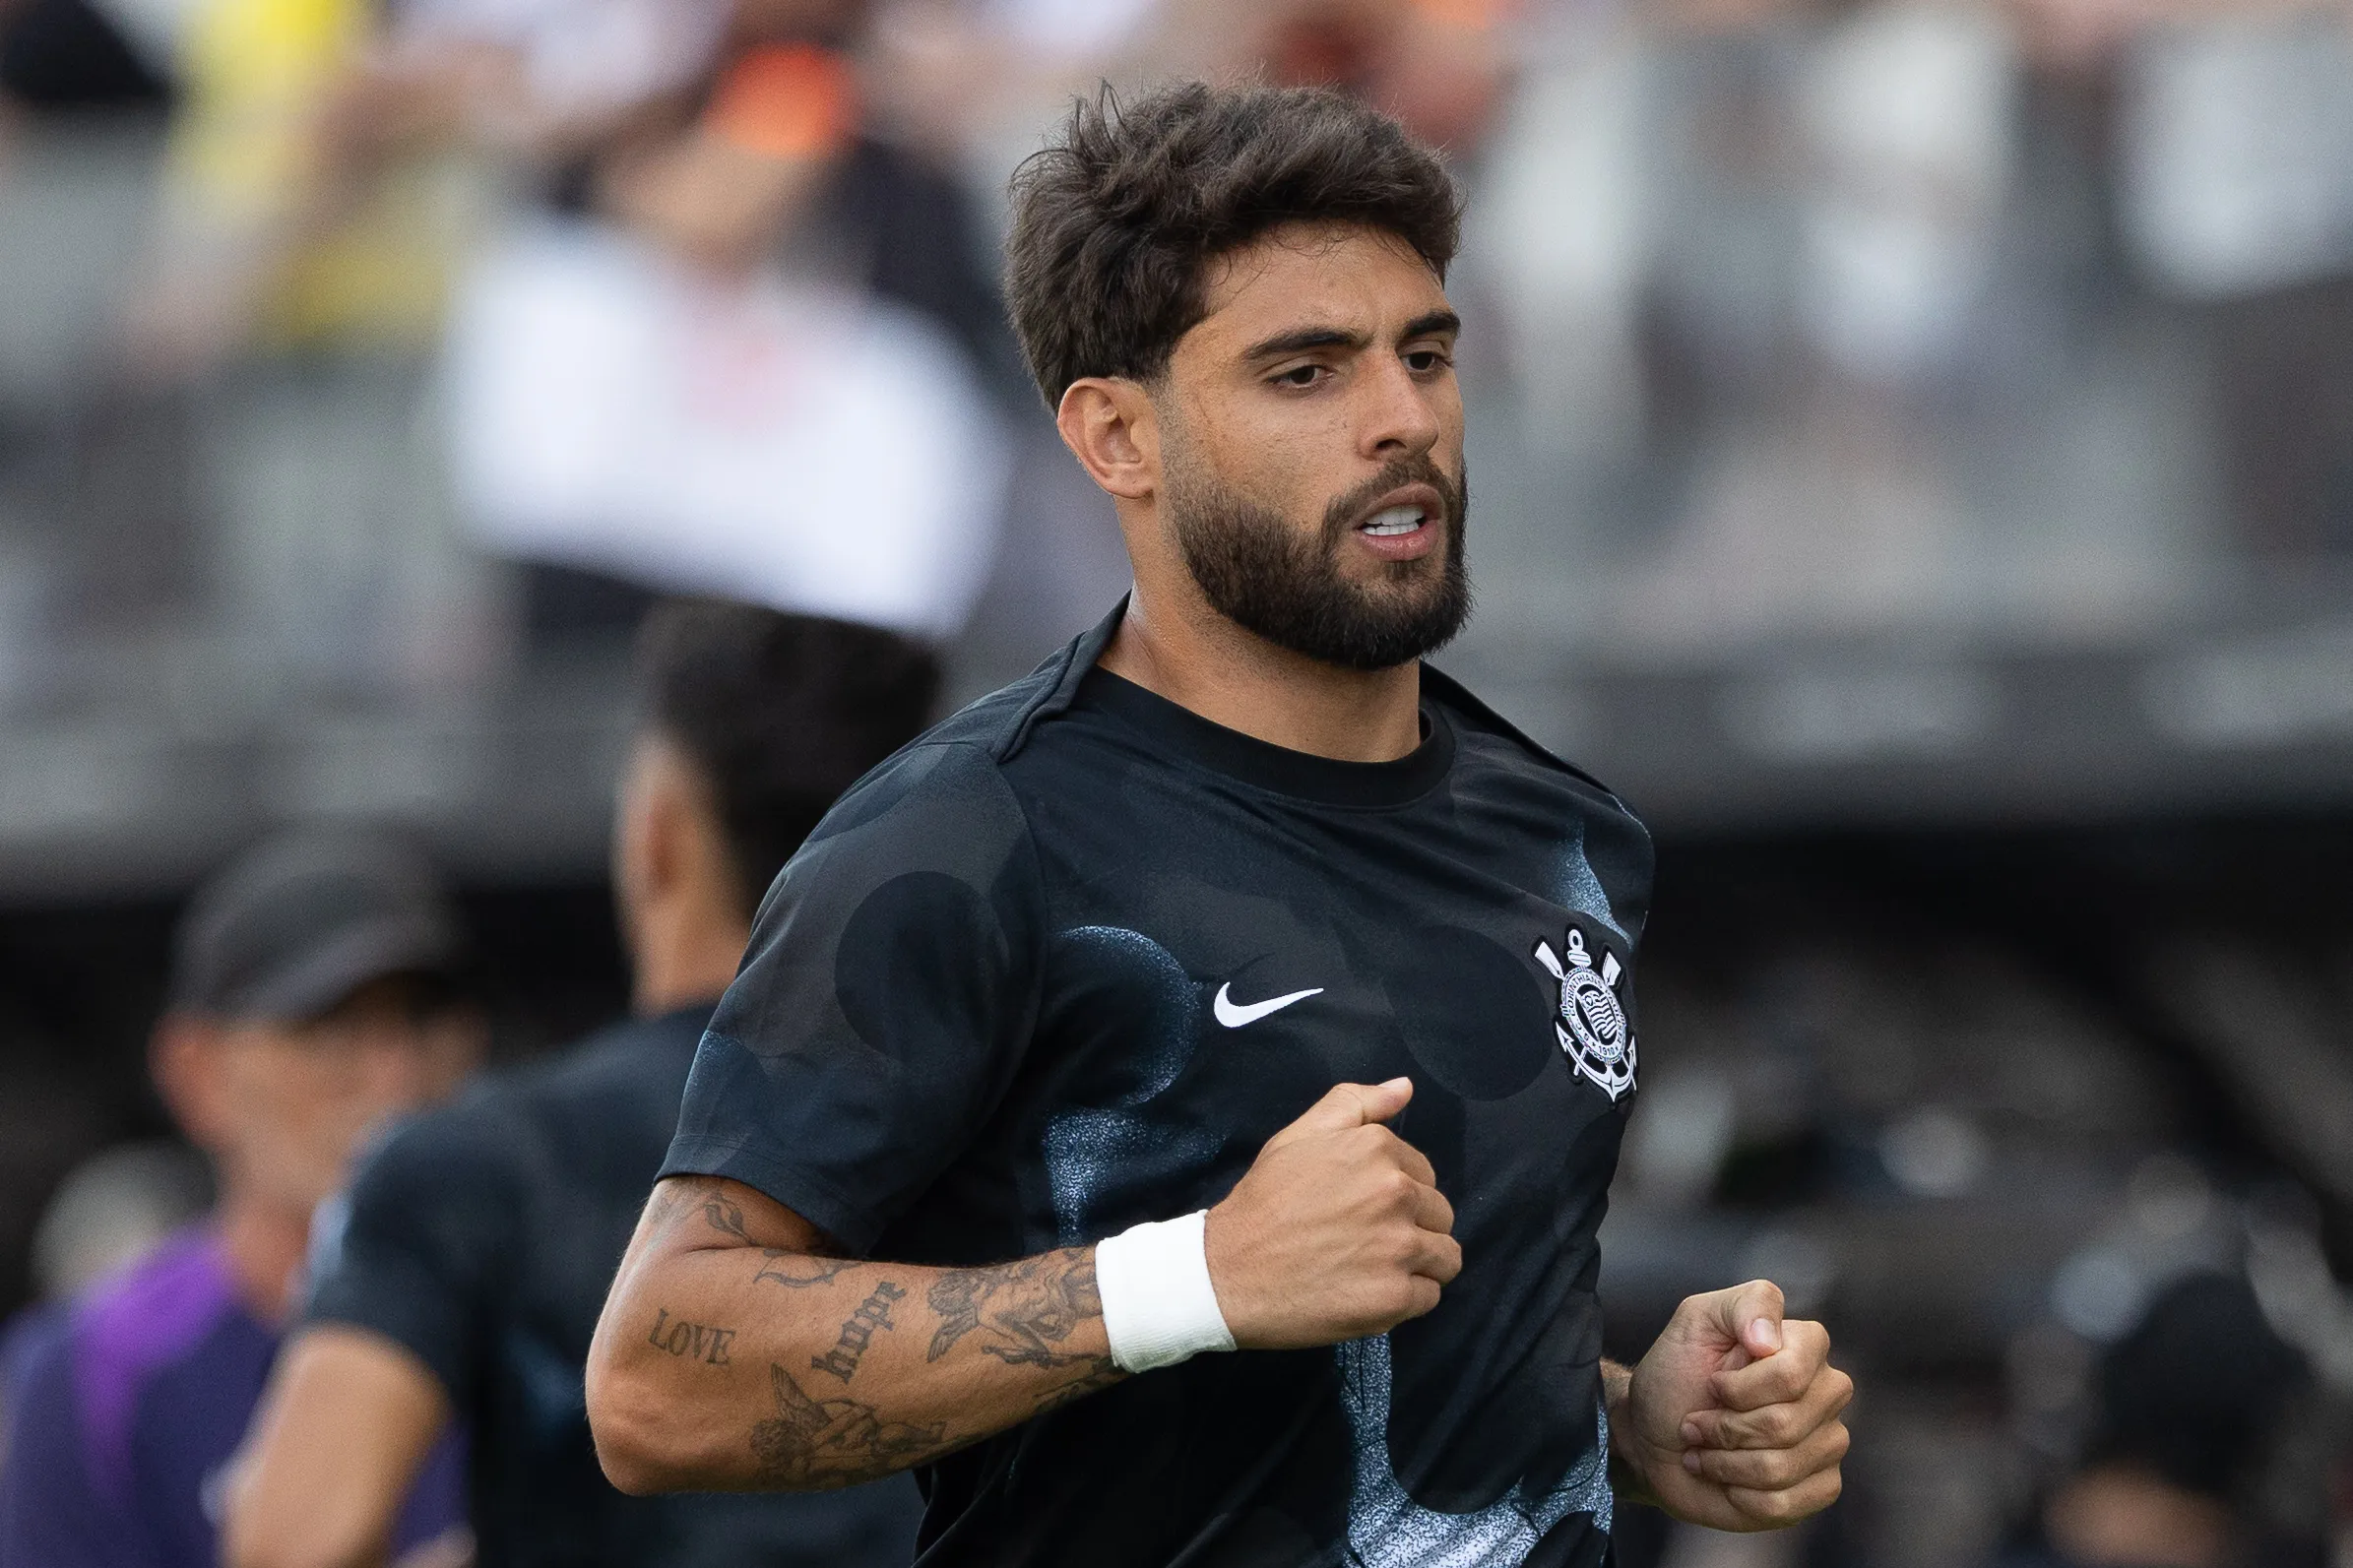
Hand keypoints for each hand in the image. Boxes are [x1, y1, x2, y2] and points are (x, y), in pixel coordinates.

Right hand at [1204, 1078, 1460, 1348]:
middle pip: (1441, 1216)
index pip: (1425, 1175)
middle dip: (1414, 1228)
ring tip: (1375, 1269)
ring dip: (1419, 1265)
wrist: (1227, 1272)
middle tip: (1367, 1241)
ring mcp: (1399, 1248)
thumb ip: (1355, 1104)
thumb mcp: (1300, 1136)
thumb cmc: (1264, 1202)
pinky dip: (1406, 1299)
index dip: (1398, 1194)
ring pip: (1446, 1258)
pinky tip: (1369, 1292)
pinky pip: (1429, 1296)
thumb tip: (1404, 1088)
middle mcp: (1397, 1194)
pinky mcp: (1394, 1298)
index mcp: (1378, 1150)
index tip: (1364, 1209)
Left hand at [1613, 1280, 1850, 1530]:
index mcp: (1806, 1346)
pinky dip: (1740, 1495)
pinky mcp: (1819, 1487)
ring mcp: (1827, 1442)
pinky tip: (1726, 1479)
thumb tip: (1770, 1340)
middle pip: (1785, 1424)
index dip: (1739, 1387)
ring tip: (1705, 1449)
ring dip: (1724, 1462)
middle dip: (1725, 1428)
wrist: (1654, 1432)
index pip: (1792, 1373)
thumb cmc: (1677, 1373)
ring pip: (1782, 1467)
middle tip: (1698, 1421)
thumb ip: (1742, 1305)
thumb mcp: (1696, 1321)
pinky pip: (1786, 1503)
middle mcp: (1826, 1392)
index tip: (1711, 1383)